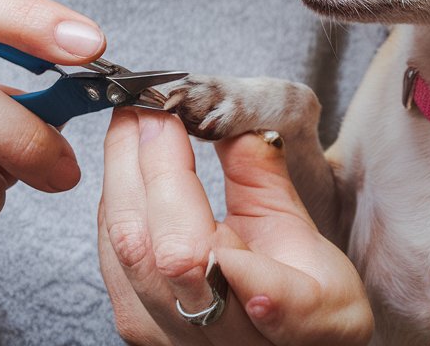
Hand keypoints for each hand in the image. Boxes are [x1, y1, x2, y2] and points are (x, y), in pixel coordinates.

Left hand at [98, 109, 372, 344]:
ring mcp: (166, 336)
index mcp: (285, 320)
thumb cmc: (313, 307)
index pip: (223, 266)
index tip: (178, 132)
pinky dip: (117, 199)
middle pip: (159, 250)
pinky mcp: (137, 325)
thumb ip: (270, 186)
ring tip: (134, 121)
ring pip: (125, 251)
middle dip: (149, 164)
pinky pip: (112, 255)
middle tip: (152, 106)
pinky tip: (126, 164)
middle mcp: (214, 338)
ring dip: (123, 174)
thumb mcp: (317, 247)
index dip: (188, 200)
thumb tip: (237, 127)